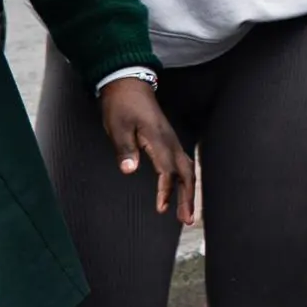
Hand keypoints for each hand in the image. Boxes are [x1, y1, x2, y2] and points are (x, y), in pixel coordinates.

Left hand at [97, 73, 188, 214]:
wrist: (128, 85)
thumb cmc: (120, 106)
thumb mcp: (117, 127)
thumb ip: (125, 149)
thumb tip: (129, 170)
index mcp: (158, 140)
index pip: (168, 170)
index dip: (165, 190)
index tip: (160, 208)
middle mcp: (171, 142)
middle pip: (187, 174)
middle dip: (188, 198)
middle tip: (187, 220)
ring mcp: (172, 141)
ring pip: (187, 170)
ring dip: (188, 192)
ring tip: (186, 213)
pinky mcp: (168, 141)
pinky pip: (182, 164)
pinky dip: (184, 181)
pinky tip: (180, 190)